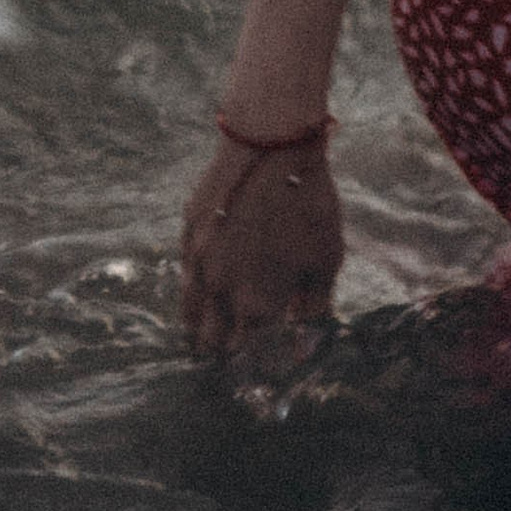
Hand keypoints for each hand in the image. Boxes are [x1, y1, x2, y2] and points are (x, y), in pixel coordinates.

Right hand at [180, 136, 344, 353]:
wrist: (270, 144)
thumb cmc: (307, 203)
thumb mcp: (326, 259)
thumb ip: (313, 308)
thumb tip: (305, 345)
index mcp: (256, 303)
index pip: (248, 354)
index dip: (255, 365)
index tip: (261, 367)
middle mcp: (220, 289)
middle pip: (211, 338)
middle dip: (221, 352)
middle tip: (227, 358)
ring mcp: (198, 260)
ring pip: (190, 310)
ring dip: (198, 327)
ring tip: (203, 337)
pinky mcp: (188, 231)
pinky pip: (185, 272)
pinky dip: (192, 288)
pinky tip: (199, 288)